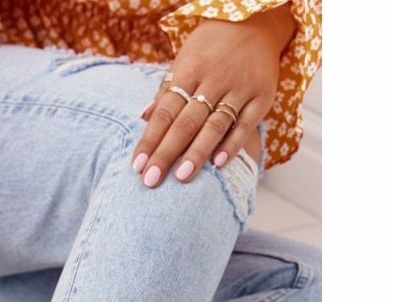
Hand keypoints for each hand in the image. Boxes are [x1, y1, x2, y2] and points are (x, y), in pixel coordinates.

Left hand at [132, 4, 296, 186]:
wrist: (257, 21)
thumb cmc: (212, 48)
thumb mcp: (185, 59)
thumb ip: (166, 90)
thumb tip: (142, 117)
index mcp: (190, 70)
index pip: (165, 111)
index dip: (150, 140)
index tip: (137, 166)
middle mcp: (214, 79)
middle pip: (186, 122)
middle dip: (167, 153)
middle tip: (151, 181)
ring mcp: (239, 88)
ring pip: (215, 126)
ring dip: (197, 153)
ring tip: (181, 177)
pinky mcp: (262, 97)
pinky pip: (245, 125)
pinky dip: (231, 145)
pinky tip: (217, 165)